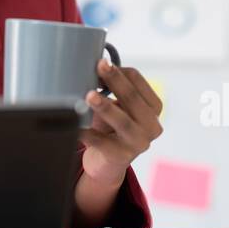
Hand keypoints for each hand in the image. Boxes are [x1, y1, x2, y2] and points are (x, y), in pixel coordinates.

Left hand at [79, 61, 162, 186]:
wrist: (107, 163)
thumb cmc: (112, 127)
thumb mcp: (118, 106)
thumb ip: (112, 89)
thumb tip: (94, 69)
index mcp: (153, 107)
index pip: (138, 80)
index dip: (118, 71)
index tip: (100, 64)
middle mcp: (151, 126)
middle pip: (132, 98)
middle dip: (115, 80)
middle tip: (100, 66)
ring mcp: (138, 143)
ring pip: (121, 121)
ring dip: (105, 106)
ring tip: (89, 95)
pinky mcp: (120, 157)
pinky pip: (100, 141)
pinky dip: (86, 131)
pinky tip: (75, 124)